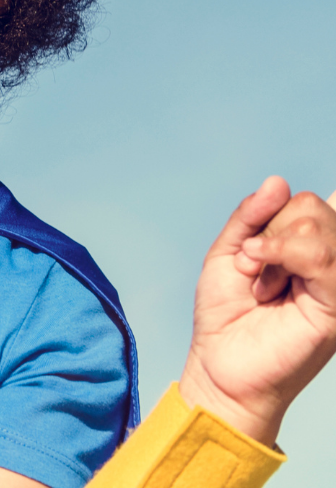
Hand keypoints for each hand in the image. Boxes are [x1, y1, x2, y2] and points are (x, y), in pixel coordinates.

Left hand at [179, 176, 335, 445]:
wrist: (219, 363)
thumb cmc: (225, 314)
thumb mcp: (229, 251)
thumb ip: (252, 215)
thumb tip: (278, 181)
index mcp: (305, 252)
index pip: (307, 203)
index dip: (274, 211)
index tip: (250, 247)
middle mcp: (325, 266)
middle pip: (312, 206)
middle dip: (270, 229)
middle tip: (252, 265)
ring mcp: (332, 286)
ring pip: (319, 228)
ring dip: (273, 244)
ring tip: (258, 277)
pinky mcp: (334, 308)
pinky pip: (323, 259)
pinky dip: (284, 253)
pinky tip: (262, 274)